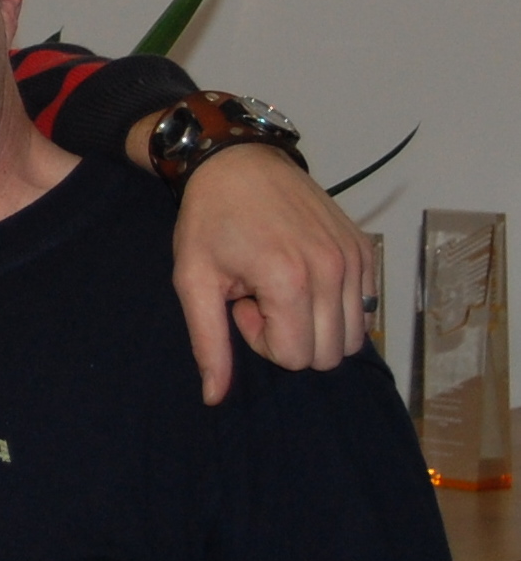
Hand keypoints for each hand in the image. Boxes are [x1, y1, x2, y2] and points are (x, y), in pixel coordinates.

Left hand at [171, 145, 370, 404]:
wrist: (239, 163)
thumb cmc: (210, 220)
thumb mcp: (194, 281)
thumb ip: (209, 344)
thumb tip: (214, 398)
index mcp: (290, 280)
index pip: (297, 357)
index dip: (263, 342)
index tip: (243, 305)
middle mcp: (333, 270)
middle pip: (329, 354)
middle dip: (291, 338)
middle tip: (262, 300)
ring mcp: (356, 258)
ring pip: (354, 337)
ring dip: (315, 324)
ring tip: (281, 289)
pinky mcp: (366, 249)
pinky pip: (365, 307)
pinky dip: (336, 306)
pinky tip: (303, 277)